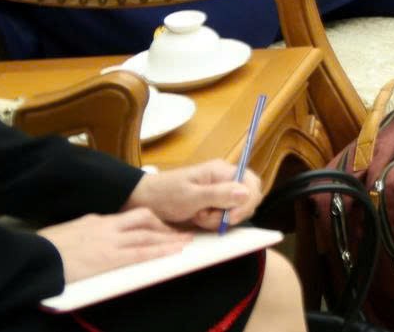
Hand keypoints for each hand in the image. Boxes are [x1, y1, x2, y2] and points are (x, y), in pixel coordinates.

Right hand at [40, 208, 191, 281]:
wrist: (37, 255)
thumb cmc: (47, 246)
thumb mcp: (70, 230)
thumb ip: (86, 228)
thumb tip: (92, 229)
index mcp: (98, 220)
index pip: (131, 216)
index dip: (150, 221)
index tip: (161, 225)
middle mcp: (109, 226)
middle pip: (145, 220)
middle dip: (164, 226)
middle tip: (180, 232)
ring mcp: (111, 241)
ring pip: (148, 236)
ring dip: (169, 239)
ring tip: (186, 241)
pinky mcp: (110, 257)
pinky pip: (142, 253)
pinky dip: (160, 252)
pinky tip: (174, 252)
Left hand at [127, 160, 263, 231]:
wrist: (142, 202)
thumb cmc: (163, 195)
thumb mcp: (190, 196)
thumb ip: (219, 194)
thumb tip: (247, 193)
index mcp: (221, 171)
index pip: (251, 183)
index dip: (248, 201)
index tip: (230, 217)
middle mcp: (225, 181)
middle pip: (248, 198)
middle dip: (232, 213)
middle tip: (208, 217)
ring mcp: (220, 194)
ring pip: (237, 210)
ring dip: (220, 219)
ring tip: (198, 217)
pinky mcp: (214, 206)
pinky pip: (226, 217)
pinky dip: (215, 223)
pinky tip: (198, 220)